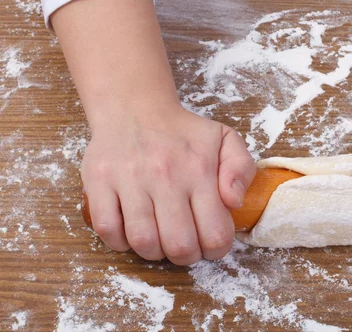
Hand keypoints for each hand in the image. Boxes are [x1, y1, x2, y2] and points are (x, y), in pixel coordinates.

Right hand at [81, 104, 255, 264]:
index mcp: (199, 170)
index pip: (215, 233)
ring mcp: (129, 179)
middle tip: (186, 245)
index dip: (217, 249)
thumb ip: (241, 170)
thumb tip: (233, 202)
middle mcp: (165, 176)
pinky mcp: (98, 182)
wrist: (135, 108)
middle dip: (187, 256)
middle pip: (179, 245)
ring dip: (155, 252)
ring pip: (143, 242)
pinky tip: (132, 230)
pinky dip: (120, 241)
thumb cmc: (184, 132)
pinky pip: (107, 230)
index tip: (212, 243)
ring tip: (160, 239)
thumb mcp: (225, 140)